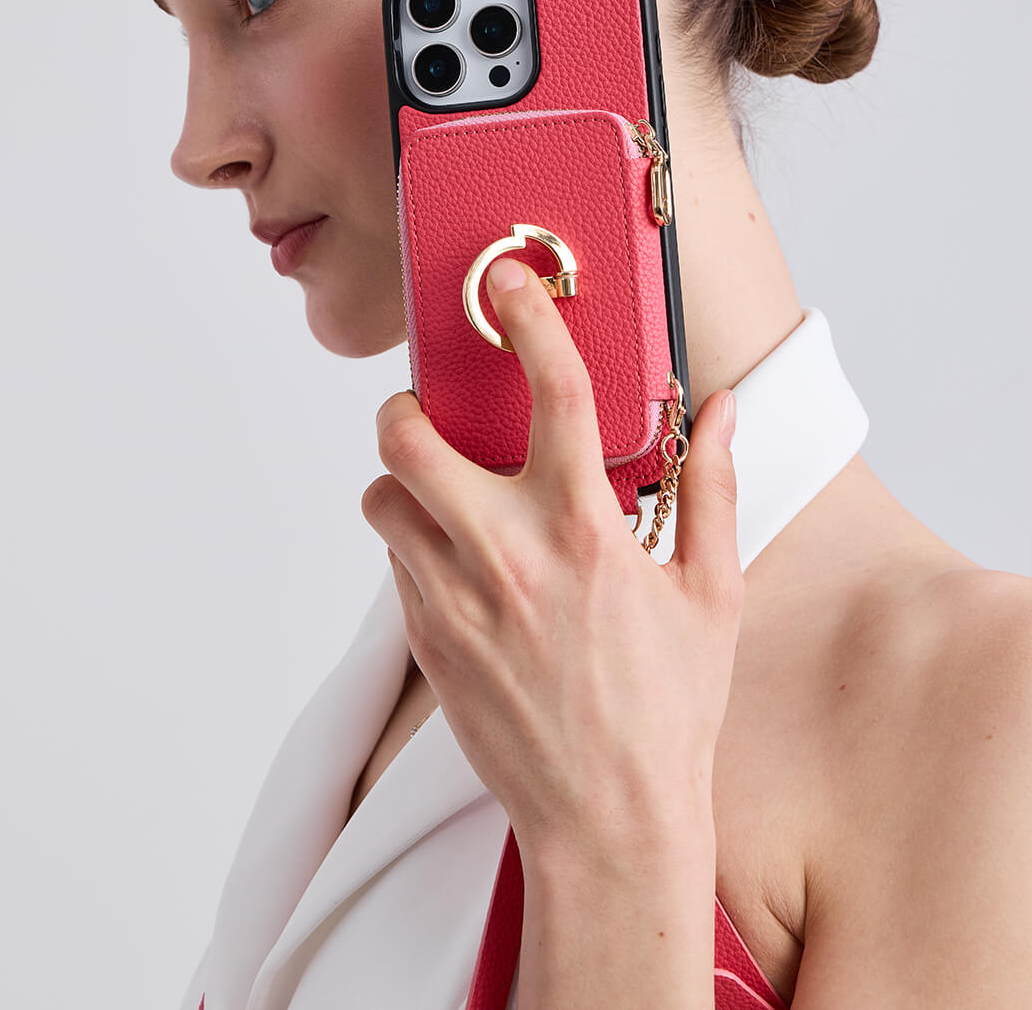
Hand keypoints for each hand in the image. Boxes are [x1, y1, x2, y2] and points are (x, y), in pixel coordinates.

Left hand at [361, 254, 741, 863]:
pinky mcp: (427, 642)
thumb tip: (723, 412)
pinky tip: (463, 561)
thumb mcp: (712, 593)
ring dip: (406, 481)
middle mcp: (508, 555)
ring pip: (382, 497)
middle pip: (407, 436)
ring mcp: (455, 601)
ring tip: (451, 495)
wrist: (608, 822)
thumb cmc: (667, 710)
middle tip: (438, 413)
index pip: (554, 393)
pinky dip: (414, 541)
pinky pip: (393, 561)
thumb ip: (714, 488)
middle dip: (410, 405)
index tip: (506, 281)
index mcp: (586, 531)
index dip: (528, 320)